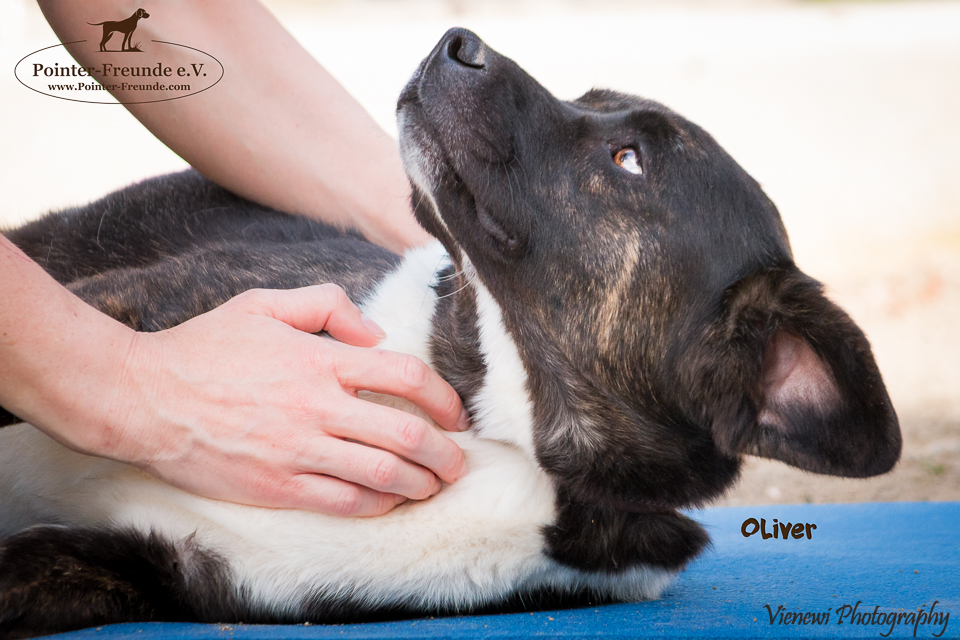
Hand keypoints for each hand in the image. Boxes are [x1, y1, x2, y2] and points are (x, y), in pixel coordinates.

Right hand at [109, 283, 467, 515]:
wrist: (144, 398)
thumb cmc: (205, 348)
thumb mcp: (264, 303)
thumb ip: (327, 304)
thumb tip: (376, 334)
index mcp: (319, 360)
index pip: (406, 376)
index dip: (444, 397)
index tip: (456, 413)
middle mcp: (317, 407)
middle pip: (407, 433)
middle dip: (446, 452)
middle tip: (459, 461)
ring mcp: (298, 451)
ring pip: (383, 474)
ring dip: (421, 482)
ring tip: (435, 484)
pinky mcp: (278, 486)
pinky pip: (344, 502)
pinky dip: (379, 503)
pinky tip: (392, 500)